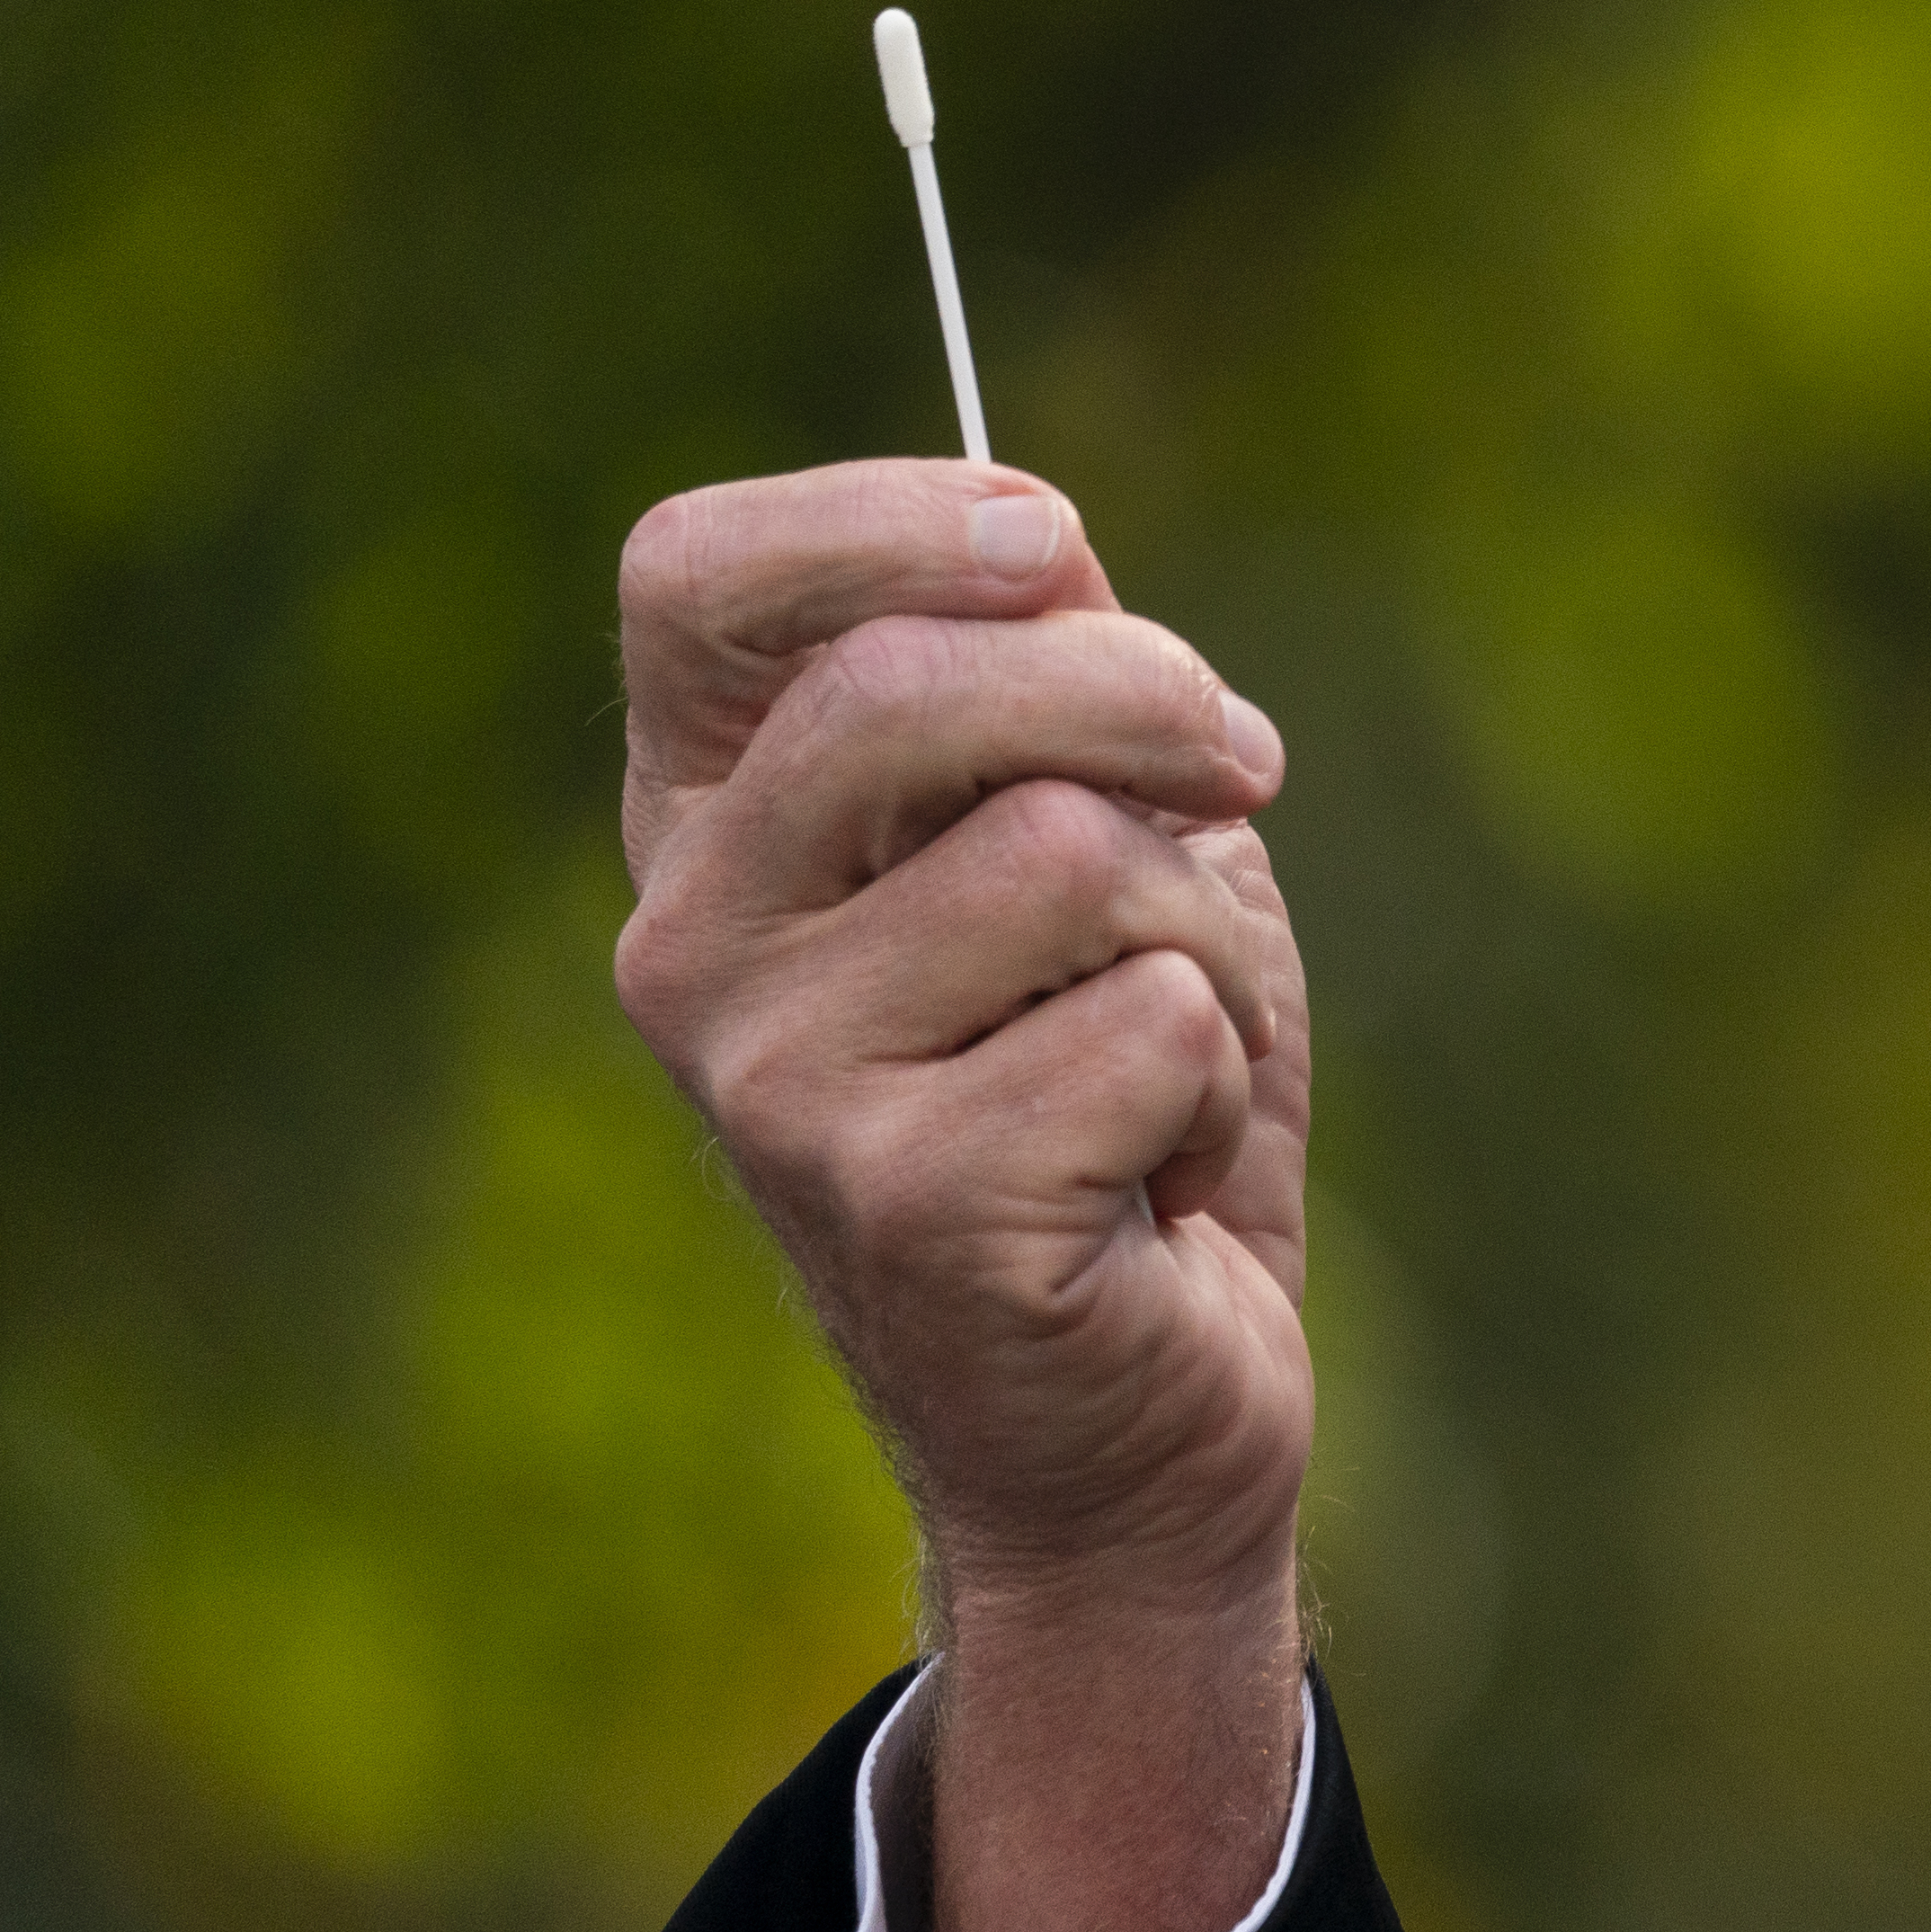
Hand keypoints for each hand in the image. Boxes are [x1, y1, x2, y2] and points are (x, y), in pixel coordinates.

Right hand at [614, 458, 1312, 1931]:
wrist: (1146, 1417)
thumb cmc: (1126, 1100)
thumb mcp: (1102, 844)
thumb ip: (1047, 686)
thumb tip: (1034, 535)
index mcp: (713, 824)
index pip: (692, 577)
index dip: (883, 513)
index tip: (1048, 539)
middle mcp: (691, 943)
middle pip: (908, 680)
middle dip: (1141, 695)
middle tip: (1239, 771)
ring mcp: (773, 1084)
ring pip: (1062, 847)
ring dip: (1205, 925)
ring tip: (1171, 1042)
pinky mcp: (907, 1205)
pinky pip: (1149, 1018)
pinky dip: (1214, 1074)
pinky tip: (1154, 1173)